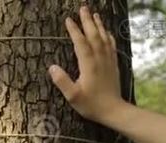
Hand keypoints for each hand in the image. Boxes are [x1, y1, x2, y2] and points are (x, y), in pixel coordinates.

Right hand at [49, 6, 124, 122]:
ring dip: (98, 25)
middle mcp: (100, 60)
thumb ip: (62, 81)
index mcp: (89, 65)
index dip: (74, 31)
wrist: (113, 111)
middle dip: (87, 21)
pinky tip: (107, 32)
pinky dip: (108, 36)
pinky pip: (111, 46)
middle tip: (83, 8)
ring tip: (94, 14)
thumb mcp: (73, 96)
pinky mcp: (113, 65)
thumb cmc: (91, 105)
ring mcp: (108, 61)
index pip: (80, 43)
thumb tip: (52, 67)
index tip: (68, 20)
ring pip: (104, 38)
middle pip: (94, 36)